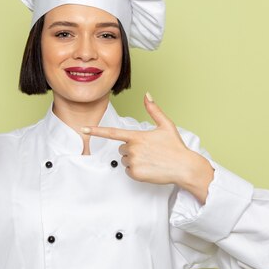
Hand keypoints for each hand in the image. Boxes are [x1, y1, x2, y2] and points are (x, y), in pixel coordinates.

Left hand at [82, 93, 212, 202]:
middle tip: (149, 151)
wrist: (184, 167)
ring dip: (134, 160)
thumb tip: (147, 94)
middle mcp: (133, 148)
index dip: (96, 131)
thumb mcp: (166, 125)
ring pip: (124, 160)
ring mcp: (133, 161)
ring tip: (150, 159)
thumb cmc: (175, 146)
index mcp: (137, 136)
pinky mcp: (135, 173)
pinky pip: (128, 171)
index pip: (112, 132)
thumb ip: (153, 110)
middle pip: (121, 148)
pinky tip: (149, 168)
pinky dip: (136, 170)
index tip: (83, 129)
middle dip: (131, 149)